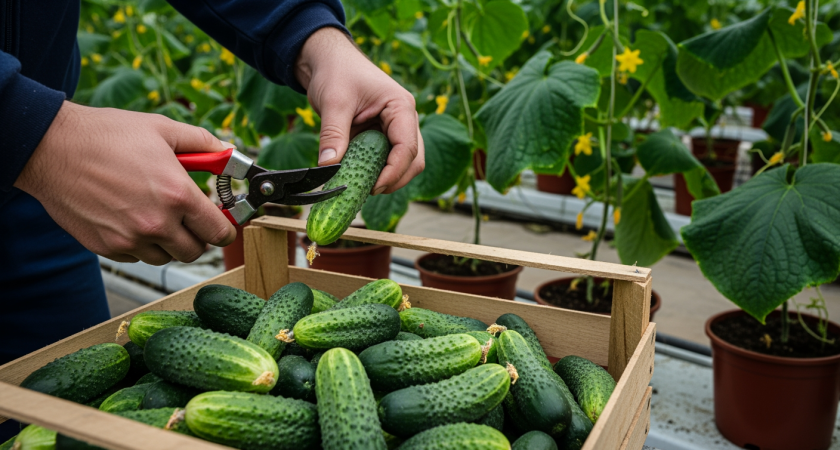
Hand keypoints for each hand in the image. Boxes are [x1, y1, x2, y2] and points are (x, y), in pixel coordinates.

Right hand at [14, 101, 236, 264]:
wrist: (51, 148)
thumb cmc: (106, 135)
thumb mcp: (164, 129)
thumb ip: (204, 144)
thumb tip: (230, 153)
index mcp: (178, 196)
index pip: (219, 232)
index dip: (225, 228)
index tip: (222, 223)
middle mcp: (156, 224)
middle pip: (195, 251)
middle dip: (197, 236)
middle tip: (189, 218)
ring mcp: (129, 239)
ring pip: (165, 257)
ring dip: (168, 241)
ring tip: (157, 213)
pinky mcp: (106, 247)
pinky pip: (136, 256)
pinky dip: (140, 243)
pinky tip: (131, 217)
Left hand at [295, 27, 424, 194]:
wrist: (329, 61)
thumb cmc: (336, 72)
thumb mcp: (334, 102)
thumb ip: (333, 134)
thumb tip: (328, 166)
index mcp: (401, 107)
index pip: (408, 147)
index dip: (394, 171)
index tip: (374, 186)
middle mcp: (405, 119)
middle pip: (414, 160)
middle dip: (395, 179)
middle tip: (369, 191)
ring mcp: (396, 128)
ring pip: (406, 163)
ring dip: (388, 177)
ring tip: (364, 186)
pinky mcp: (384, 136)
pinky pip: (388, 159)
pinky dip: (378, 171)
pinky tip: (361, 177)